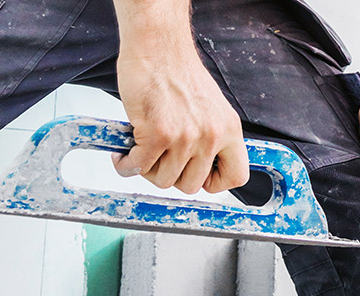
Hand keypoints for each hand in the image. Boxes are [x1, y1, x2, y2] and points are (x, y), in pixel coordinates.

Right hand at [111, 35, 247, 193]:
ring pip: (163, 180)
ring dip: (147, 169)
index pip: (236, 177)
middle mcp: (211, 136)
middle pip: (191, 185)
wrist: (158, 45)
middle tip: (158, 158)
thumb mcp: (211, 107)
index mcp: (229, 130)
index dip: (214, 183)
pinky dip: (126, 165)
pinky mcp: (158, 134)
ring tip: (141, 150)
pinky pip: (139, 168)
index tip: (196, 174)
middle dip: (170, 175)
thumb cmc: (177, 72)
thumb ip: (210, 137)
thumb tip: (196, 167)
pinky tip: (123, 153)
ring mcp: (185, 137)